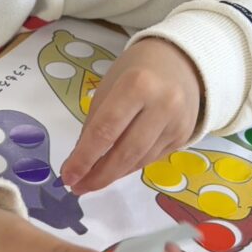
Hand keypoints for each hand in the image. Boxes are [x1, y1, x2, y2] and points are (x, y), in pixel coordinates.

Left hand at [60, 38, 201, 194]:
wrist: (180, 62)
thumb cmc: (135, 72)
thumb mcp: (108, 88)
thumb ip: (94, 125)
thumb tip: (77, 165)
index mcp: (137, 85)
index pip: (105, 130)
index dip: (84, 158)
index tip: (67, 176)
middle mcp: (163, 105)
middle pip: (125, 152)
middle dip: (98, 175)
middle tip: (77, 188)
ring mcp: (177, 123)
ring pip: (139, 161)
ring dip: (112, 175)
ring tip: (90, 182)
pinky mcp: (184, 137)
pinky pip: (151, 159)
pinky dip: (129, 168)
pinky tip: (114, 171)